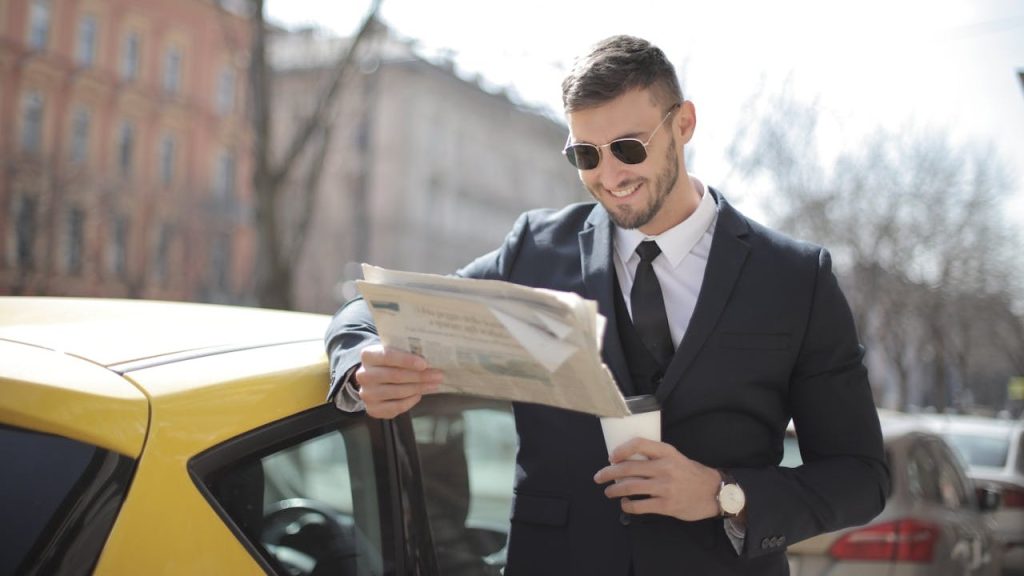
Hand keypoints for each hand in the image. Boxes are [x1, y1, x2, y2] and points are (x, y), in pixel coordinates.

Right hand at [355, 344, 443, 418]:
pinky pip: (397, 406)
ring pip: (398, 392)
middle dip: (420, 376)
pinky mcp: (372, 409)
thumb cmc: (389, 363)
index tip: (424, 364)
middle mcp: (363, 375)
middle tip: (438, 375)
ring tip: (434, 384)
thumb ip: (407, 354)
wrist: (374, 380)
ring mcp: (367, 394)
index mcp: (368, 355)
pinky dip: (411, 401)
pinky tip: (419, 394)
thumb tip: (431, 361)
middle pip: (395, 376)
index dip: (407, 360)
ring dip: (419, 388)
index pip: (388, 356)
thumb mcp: (395, 353)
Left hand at [593, 438, 720, 520]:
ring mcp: (665, 487)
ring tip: (608, 491)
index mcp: (667, 452)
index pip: (639, 444)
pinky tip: (625, 504)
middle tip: (599, 477)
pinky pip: (639, 506)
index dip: (621, 450)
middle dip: (608, 473)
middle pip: (628, 468)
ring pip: (630, 487)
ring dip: (614, 490)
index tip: (611, 457)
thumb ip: (655, 457)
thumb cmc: (690, 473)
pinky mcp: (666, 505)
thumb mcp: (675, 457)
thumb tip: (627, 460)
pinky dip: (627, 505)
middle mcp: (665, 468)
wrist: (713, 492)